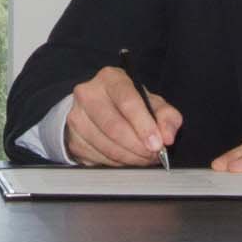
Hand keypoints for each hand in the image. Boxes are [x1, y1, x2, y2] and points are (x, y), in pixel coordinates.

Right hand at [63, 65, 182, 166]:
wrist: (98, 109)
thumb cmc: (129, 104)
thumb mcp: (152, 103)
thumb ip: (167, 116)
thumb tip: (168, 136)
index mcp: (110, 78)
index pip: (127, 101)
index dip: (144, 125)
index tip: (158, 143)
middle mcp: (88, 93)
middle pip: (114, 127)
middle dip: (138, 147)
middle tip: (153, 155)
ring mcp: (76, 116)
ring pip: (106, 146)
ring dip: (130, 158)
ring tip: (143, 158)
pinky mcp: (73, 139)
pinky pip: (98, 158)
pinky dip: (117, 164)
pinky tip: (127, 158)